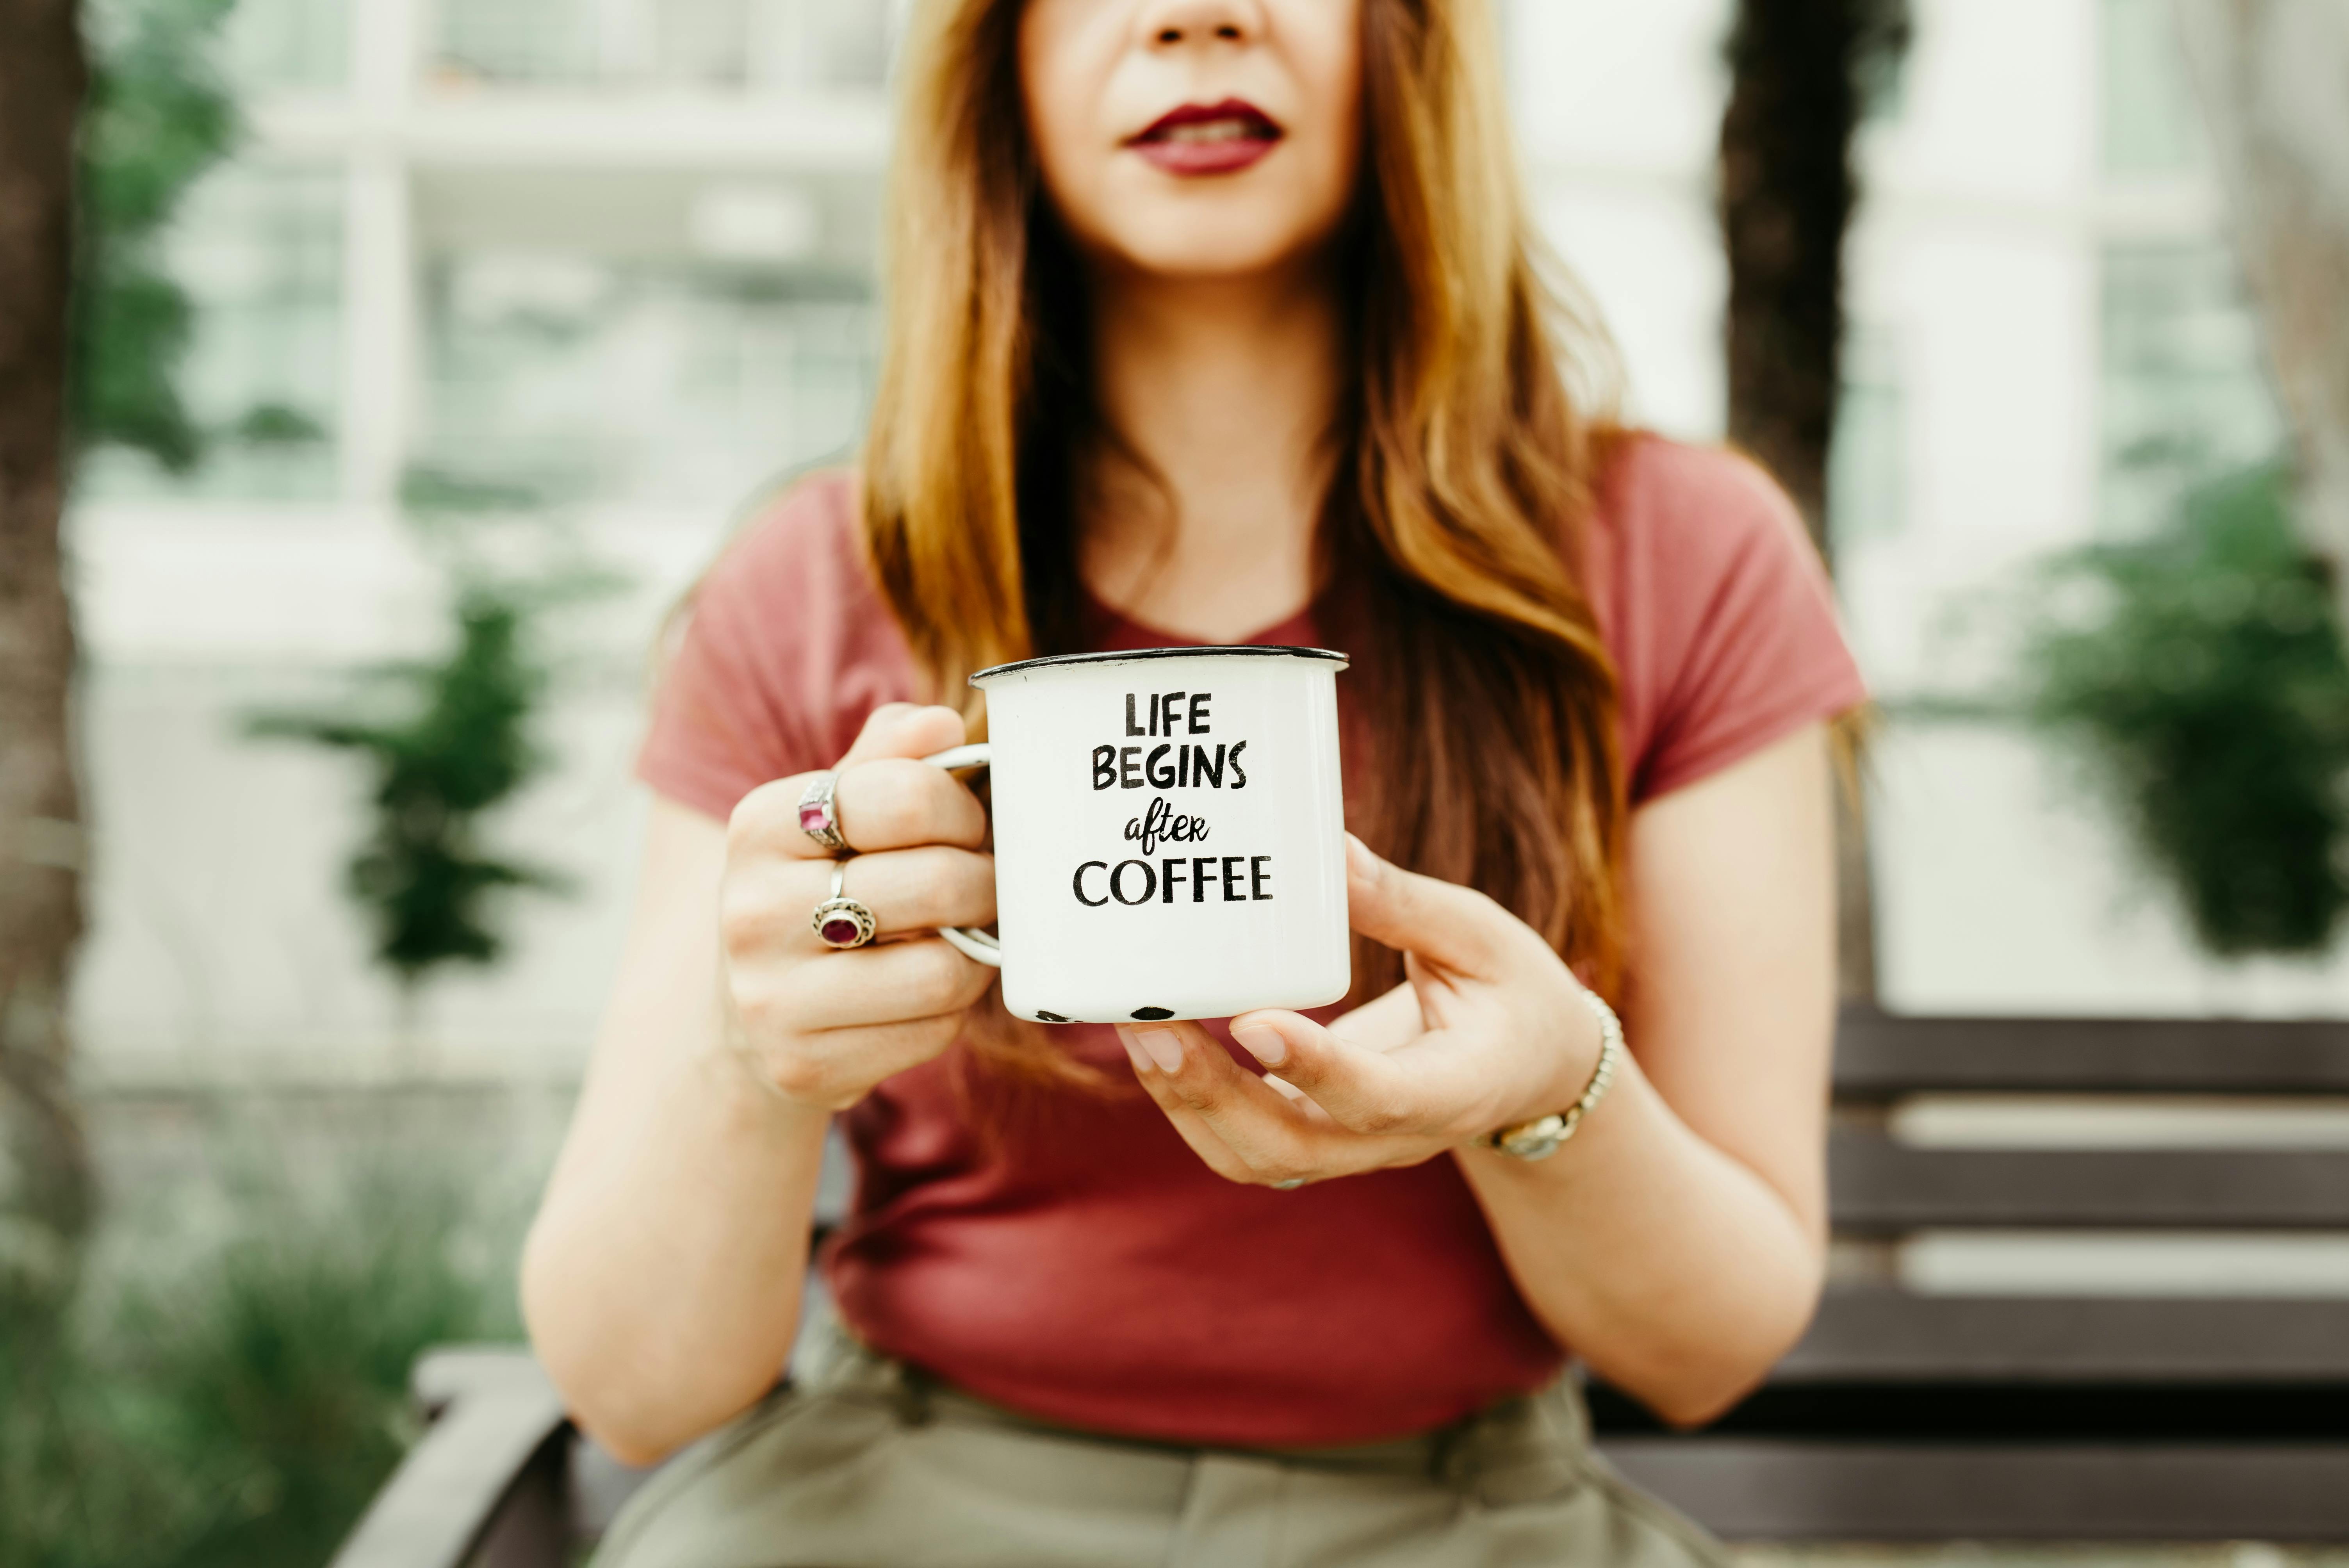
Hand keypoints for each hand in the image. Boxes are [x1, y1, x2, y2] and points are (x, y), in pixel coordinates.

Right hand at [718, 704, 998, 1110]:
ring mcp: (772, 997)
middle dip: (987, 881)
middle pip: (937, 883)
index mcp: (759, 826)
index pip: (905, 796)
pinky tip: (929, 991)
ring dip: (978, 953)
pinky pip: (931, 1031)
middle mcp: (752, 911)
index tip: (969, 824)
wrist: (747, 1013)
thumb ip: (887, 759)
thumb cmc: (817, 889)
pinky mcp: (804, 1065)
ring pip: (942, 970)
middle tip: (988, 883)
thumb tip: (942, 724)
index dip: (962, 809)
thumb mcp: (833, 813)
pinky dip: (952, 1010)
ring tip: (965, 937)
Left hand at [1115, 835, 1603, 1187]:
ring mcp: (1355, 1150)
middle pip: (1295, 1149)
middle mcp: (1399, 1138)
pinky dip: (1194, 1106)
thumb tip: (1329, 851)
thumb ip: (1405, 904)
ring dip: (1189, 1105)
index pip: (1380, 1099)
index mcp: (1456, 1089)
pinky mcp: (1321, 1136)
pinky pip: (1248, 1144)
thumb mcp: (1483, 937)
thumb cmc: (1513, 994)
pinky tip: (1160, 1044)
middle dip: (1213, 1095)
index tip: (1253, 1020)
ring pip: (1260, 1160)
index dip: (1314, 1068)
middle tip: (1150, 1027)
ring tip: (1138, 1031)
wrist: (1534, 1070)